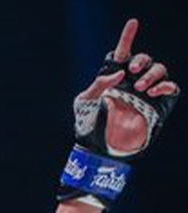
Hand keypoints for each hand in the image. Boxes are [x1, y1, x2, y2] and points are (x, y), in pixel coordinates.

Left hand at [69, 18, 175, 168]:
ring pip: (159, 70)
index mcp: (114, 77)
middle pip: (144, 59)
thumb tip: (120, 73)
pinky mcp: (157, 104)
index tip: (133, 22)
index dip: (128, 37)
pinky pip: (170, 87)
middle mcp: (131, 82)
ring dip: (151, 74)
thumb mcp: (85, 101)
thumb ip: (99, 84)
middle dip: (140, 60)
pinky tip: (153, 91)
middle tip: (131, 70)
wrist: (98, 146)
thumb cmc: (88, 123)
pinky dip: (165, 85)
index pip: (123, 52)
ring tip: (140, 87)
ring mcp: (145, 92)